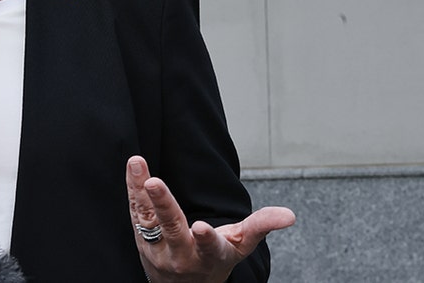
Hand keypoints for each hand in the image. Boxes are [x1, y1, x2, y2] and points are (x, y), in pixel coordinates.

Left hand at [125, 155, 295, 282]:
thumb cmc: (216, 259)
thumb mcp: (241, 245)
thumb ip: (262, 226)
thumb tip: (290, 215)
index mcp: (210, 257)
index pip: (209, 249)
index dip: (206, 240)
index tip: (201, 228)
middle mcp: (181, 256)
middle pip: (171, 229)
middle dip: (163, 205)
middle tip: (154, 182)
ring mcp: (158, 248)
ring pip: (147, 219)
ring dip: (140, 190)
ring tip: (138, 165)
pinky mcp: (141, 236)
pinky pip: (135, 211)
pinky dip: (133, 188)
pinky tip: (133, 167)